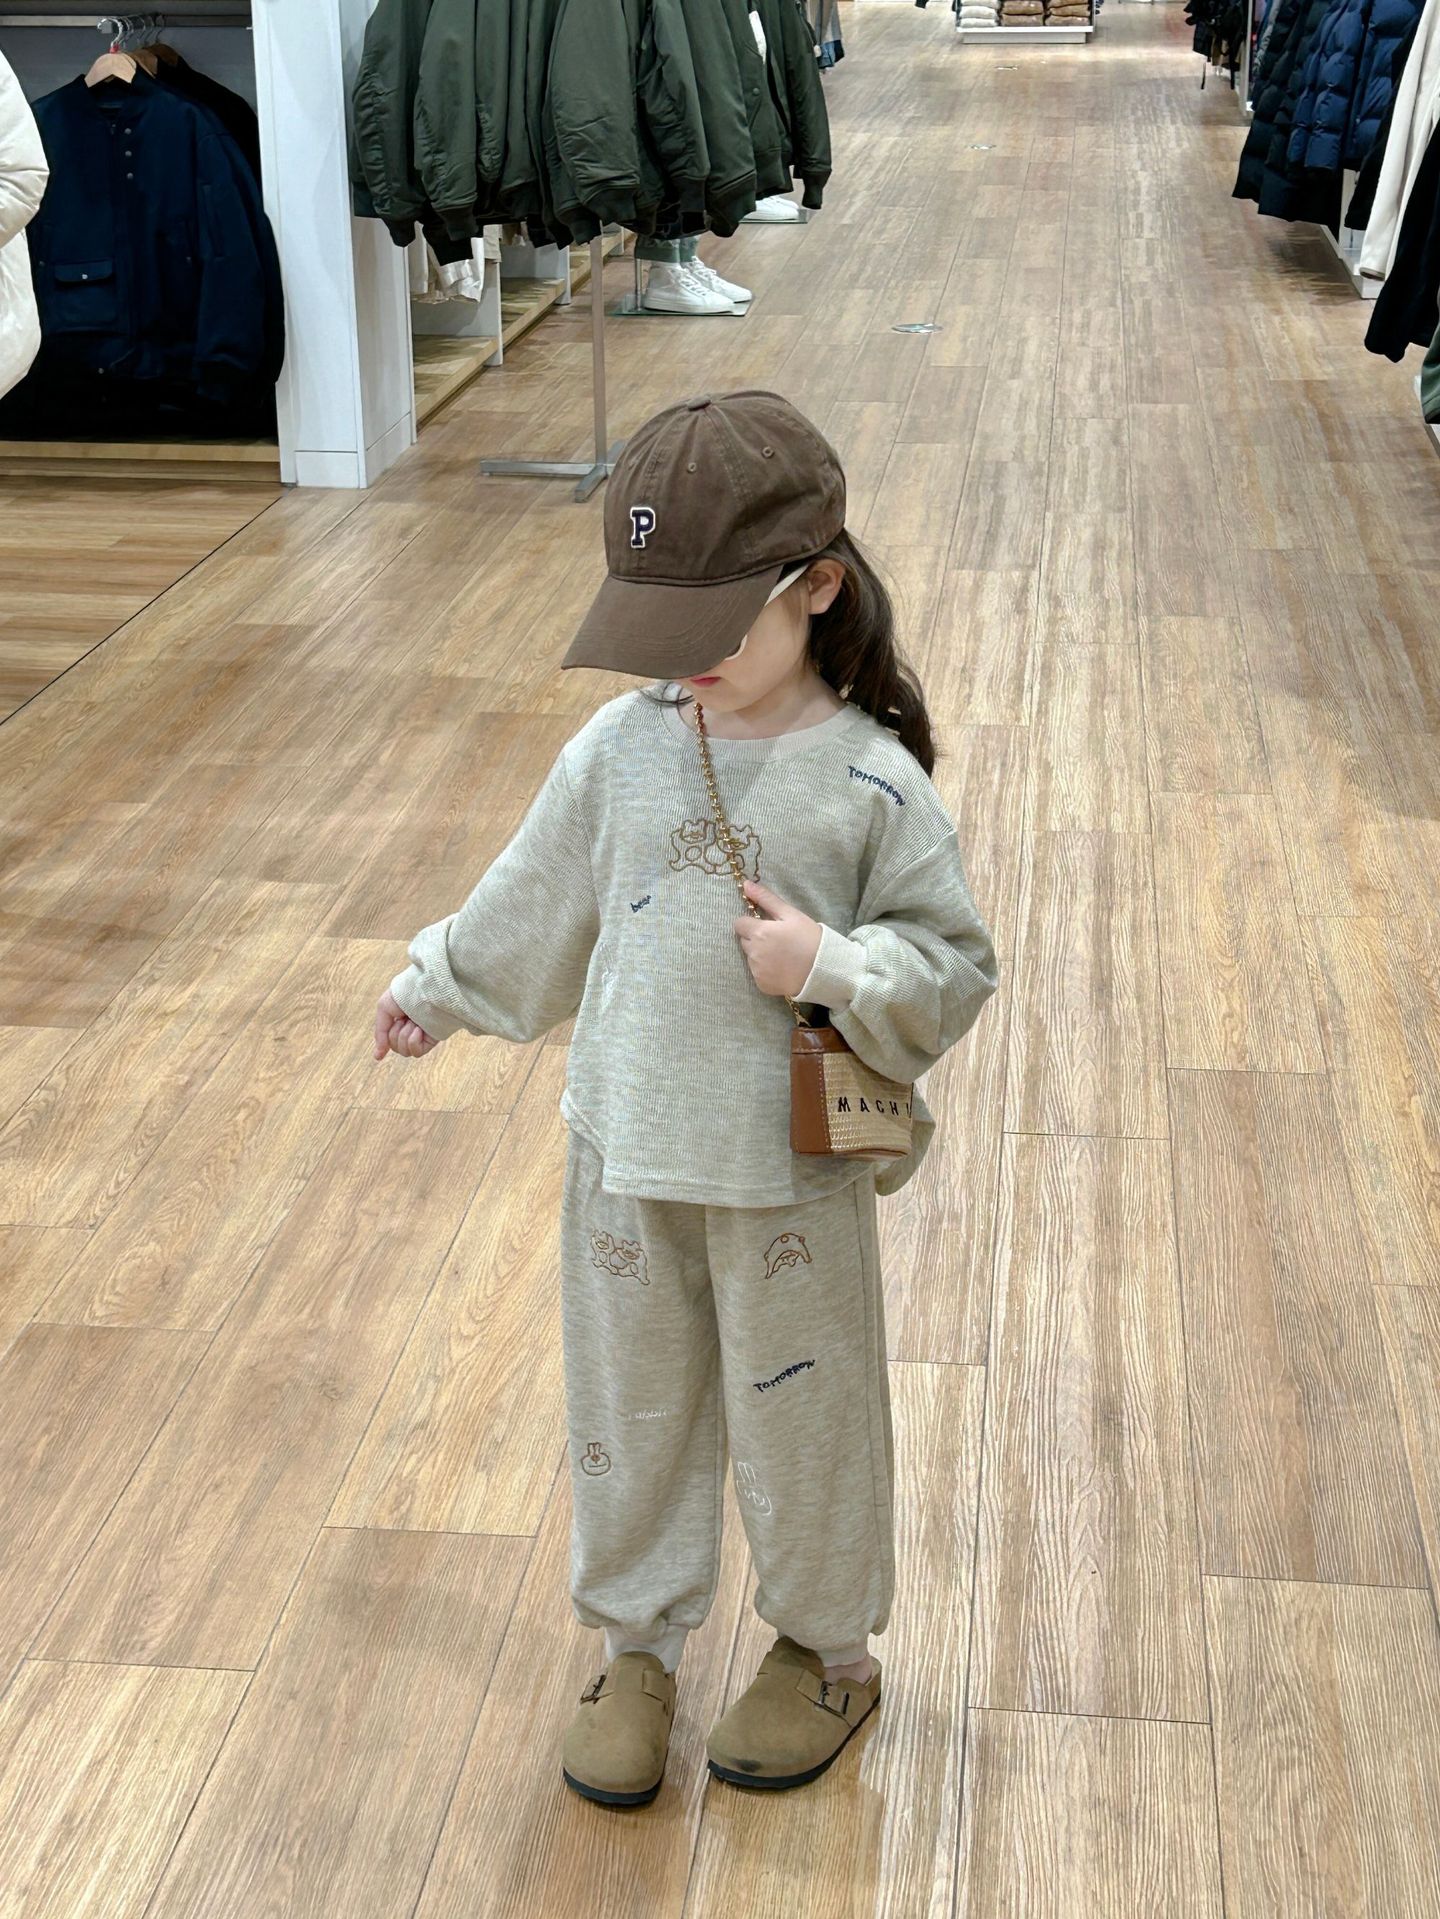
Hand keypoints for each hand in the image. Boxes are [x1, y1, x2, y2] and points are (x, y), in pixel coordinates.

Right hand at [374, 987, 441, 1060]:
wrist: (422, 991)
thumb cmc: (404, 995)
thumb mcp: (384, 1009)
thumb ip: (380, 1033)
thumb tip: (377, 1057)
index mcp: (400, 1020)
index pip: (390, 1040)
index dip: (384, 1045)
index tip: (379, 1055)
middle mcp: (411, 1029)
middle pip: (395, 1047)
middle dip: (394, 1034)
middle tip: (402, 1020)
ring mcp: (421, 1035)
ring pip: (404, 1052)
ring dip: (404, 1036)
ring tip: (412, 1022)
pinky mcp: (431, 1040)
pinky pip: (416, 1053)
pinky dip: (413, 1042)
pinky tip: (418, 1030)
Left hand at [734, 878, 822, 997]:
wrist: (824, 969)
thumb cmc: (809, 937)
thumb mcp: (791, 914)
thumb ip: (766, 899)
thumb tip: (746, 885)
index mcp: (759, 932)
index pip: (739, 924)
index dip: (751, 923)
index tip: (767, 926)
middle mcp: (754, 953)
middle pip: (744, 941)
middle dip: (756, 939)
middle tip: (778, 940)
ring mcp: (757, 971)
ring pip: (750, 958)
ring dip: (760, 955)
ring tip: (782, 955)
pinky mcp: (762, 985)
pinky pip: (758, 974)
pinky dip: (766, 971)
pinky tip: (782, 968)